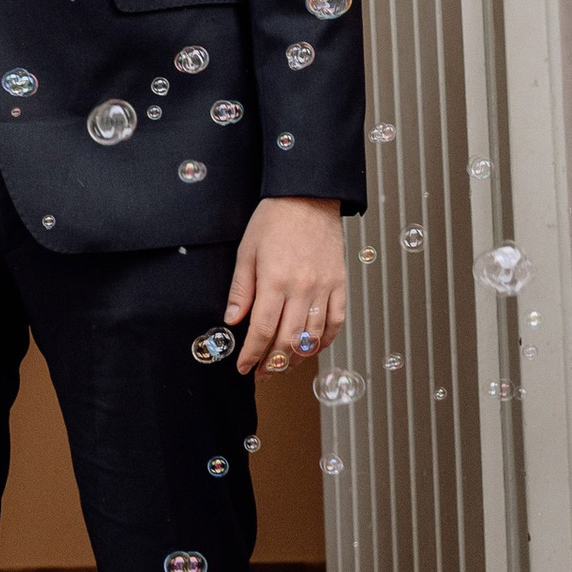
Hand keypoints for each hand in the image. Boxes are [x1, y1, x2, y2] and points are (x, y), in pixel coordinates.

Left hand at [227, 196, 346, 374]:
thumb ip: (241, 290)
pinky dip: (325, 341)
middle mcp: (302, 288)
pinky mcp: (339, 284)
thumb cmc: (274, 220)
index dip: (252, 354)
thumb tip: (232, 321)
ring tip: (283, 366)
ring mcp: (324, 288)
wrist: (308, 197)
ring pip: (313, 337)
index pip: (262, 329)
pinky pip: (336, 322)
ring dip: (297, 358)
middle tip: (262, 374)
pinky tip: (312, 349)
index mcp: (275, 280)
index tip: (245, 367)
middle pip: (287, 339)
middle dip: (272, 363)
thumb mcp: (246, 251)